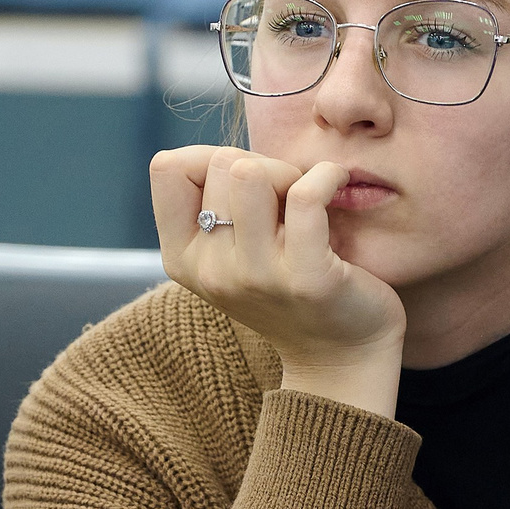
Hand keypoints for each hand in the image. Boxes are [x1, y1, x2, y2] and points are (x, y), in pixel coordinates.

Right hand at [152, 147, 407, 417]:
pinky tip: (337, 182)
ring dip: (289, 171)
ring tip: (308, 196)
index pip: (168, 167)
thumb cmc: (292, 286)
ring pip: (251, 173)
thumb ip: (218, 204)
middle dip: (262, 164)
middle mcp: (209, 270)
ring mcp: (255, 276)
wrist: (341, 356)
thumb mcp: (234, 251)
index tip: (249, 184)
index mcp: (181, 258)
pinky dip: (327, 176)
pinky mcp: (306, 277)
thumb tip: (227, 153)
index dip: (212, 157)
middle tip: (289, 195)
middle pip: (220, 163)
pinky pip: (305, 196)